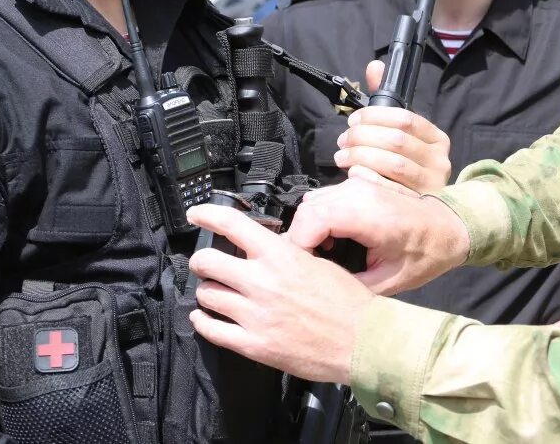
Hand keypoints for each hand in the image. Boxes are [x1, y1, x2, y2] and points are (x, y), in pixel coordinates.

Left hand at [187, 204, 372, 382]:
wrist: (362, 341)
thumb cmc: (347, 302)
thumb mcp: (318, 263)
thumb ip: (285, 254)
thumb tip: (263, 249)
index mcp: (280, 256)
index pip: (231, 224)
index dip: (207, 215)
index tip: (197, 215)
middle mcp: (263, 282)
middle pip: (206, 261)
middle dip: (201, 261)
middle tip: (204, 263)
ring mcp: (255, 315)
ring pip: (206, 295)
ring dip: (207, 291)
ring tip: (214, 292)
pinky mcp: (254, 344)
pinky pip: (212, 330)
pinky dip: (202, 321)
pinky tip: (204, 317)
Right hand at [292, 178, 469, 295]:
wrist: (447, 227)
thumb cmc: (424, 254)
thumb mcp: (388, 281)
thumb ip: (349, 283)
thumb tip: (315, 287)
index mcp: (367, 214)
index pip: (310, 221)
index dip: (297, 248)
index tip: (301, 271)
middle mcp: (358, 192)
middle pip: (305, 211)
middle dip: (299, 242)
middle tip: (308, 268)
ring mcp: (356, 184)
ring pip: (310, 203)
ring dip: (308, 230)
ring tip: (321, 257)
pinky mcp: (356, 184)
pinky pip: (323, 199)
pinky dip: (318, 220)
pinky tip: (332, 242)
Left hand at [334, 60, 451, 194]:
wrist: (425, 211)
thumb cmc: (405, 166)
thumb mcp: (400, 135)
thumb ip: (385, 103)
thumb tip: (374, 66)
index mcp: (437, 139)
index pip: (405, 119)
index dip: (374, 117)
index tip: (353, 120)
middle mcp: (440, 161)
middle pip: (397, 141)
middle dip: (363, 137)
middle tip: (343, 140)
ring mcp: (431, 185)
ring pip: (393, 164)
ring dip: (360, 157)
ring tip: (342, 157)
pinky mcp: (418, 205)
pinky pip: (390, 190)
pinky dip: (368, 179)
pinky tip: (352, 175)